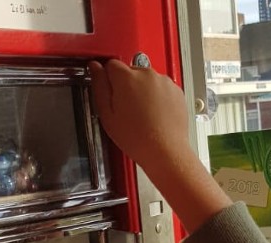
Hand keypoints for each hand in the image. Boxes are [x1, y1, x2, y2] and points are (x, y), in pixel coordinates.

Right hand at [88, 59, 194, 176]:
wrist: (165, 151)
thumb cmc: (137, 138)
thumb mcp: (107, 115)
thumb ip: (99, 87)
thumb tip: (95, 68)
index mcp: (126, 78)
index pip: (111, 64)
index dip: (108, 79)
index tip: (110, 92)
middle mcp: (147, 74)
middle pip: (130, 71)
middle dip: (126, 86)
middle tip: (126, 109)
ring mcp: (163, 81)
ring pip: (147, 80)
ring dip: (143, 91)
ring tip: (142, 115)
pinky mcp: (176, 90)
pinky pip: (162, 88)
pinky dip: (158, 98)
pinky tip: (154, 115)